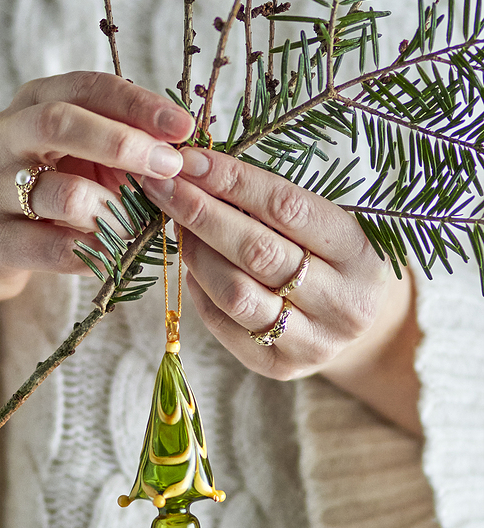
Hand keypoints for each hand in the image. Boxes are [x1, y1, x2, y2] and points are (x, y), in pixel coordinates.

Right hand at [0, 71, 193, 420]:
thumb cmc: (44, 189)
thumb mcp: (80, 156)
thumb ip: (124, 146)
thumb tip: (188, 151)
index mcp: (35, 101)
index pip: (90, 87)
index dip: (139, 104)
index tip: (184, 126)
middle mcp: (6, 134)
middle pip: (63, 123)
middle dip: (125, 143)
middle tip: (170, 167)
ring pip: (62, 192)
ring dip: (114, 211)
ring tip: (137, 225)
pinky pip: (52, 246)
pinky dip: (94, 253)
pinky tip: (111, 255)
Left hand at [143, 147, 421, 434]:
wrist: (362, 325)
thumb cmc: (334, 257)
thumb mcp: (326, 223)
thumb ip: (272, 202)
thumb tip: (199, 170)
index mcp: (360, 252)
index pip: (287, 207)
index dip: (232, 180)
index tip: (190, 160)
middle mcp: (343, 302)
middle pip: (257, 252)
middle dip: (201, 213)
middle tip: (164, 186)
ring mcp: (313, 341)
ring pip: (236, 293)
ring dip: (195, 253)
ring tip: (176, 224)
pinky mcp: (281, 367)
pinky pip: (225, 325)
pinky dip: (200, 289)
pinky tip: (192, 266)